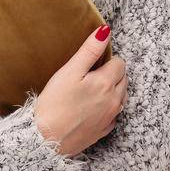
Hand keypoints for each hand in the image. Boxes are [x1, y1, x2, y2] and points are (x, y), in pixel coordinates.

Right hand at [34, 25, 125, 156]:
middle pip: (123, 80)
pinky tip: (91, 108)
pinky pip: (113, 115)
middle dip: (111, 74)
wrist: (46, 139)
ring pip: (121, 97)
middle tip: (89, 76)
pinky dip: (107, 108)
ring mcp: (110, 117)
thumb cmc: (54, 104)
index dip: (106, 60)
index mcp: (107, 83)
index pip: (120, 63)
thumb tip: (105, 31)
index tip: (90, 65)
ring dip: (112, 90)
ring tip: (91, 90)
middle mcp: (114, 101)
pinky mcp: (103, 131)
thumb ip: (89, 50)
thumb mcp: (70, 71)